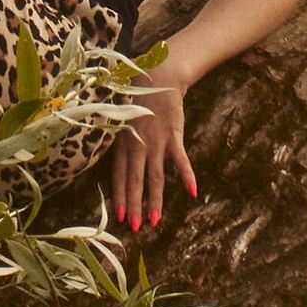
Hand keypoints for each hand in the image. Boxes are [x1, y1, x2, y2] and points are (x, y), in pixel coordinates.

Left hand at [110, 72, 196, 236]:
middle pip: (135, 180)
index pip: (118, 175)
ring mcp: (156, 141)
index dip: (119, 196)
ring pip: (155, 176)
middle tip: (134, 228)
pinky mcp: (174, 135)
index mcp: (122, 143)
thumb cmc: (138, 101)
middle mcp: (137, 145)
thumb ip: (118, 143)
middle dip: (134, 206)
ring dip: (155, 200)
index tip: (120, 217)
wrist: (159, 78)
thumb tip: (114, 165)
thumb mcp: (121, 121)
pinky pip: (181, 159)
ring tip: (155, 222)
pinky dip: (187, 175)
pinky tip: (192, 192)